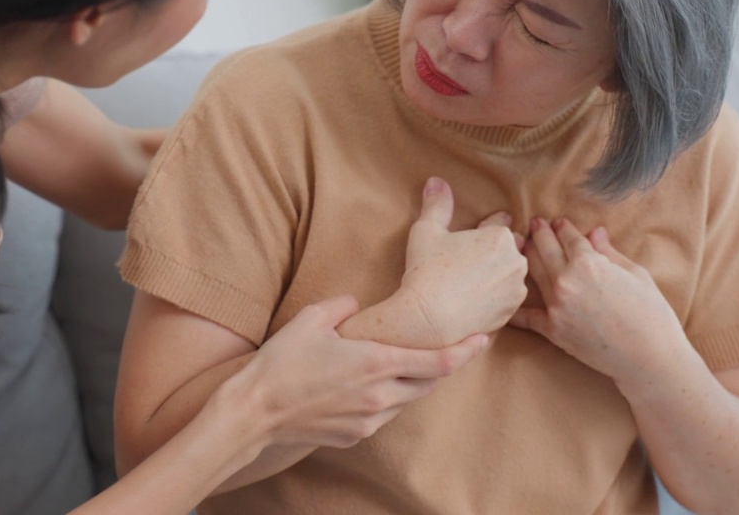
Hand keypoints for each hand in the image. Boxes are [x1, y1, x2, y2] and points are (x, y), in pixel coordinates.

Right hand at [240, 295, 488, 449]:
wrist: (255, 411)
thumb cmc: (282, 362)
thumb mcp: (313, 318)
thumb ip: (344, 306)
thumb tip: (355, 305)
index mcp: (376, 363)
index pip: (438, 361)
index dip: (466, 351)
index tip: (483, 340)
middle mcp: (380, 395)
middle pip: (429, 383)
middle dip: (441, 365)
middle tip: (448, 347)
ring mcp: (370, 419)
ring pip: (407, 400)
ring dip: (411, 382)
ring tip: (401, 364)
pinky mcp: (356, 435)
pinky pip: (384, 415)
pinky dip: (387, 398)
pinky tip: (369, 385)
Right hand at [390, 177, 527, 348]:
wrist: (429, 319)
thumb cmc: (427, 271)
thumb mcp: (426, 231)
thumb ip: (436, 204)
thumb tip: (436, 181)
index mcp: (500, 236)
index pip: (498, 223)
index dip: (484, 227)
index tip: (477, 233)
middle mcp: (516, 260)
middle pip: (508, 248)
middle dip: (494, 251)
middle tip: (473, 259)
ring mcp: (516, 288)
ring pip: (510, 273)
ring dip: (498, 273)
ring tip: (475, 280)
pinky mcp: (512, 312)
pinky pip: (507, 297)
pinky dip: (496, 295)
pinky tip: (478, 297)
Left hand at [509, 218, 682, 381]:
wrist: (650, 357)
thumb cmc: (651, 313)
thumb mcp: (635, 274)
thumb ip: (609, 252)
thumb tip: (595, 232)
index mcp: (589, 263)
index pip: (569, 238)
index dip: (563, 228)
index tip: (558, 222)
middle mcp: (566, 281)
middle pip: (545, 249)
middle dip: (540, 233)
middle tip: (535, 224)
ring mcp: (556, 306)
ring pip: (533, 273)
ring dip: (527, 256)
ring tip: (524, 246)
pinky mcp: (553, 330)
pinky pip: (526, 317)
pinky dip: (514, 309)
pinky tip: (505, 298)